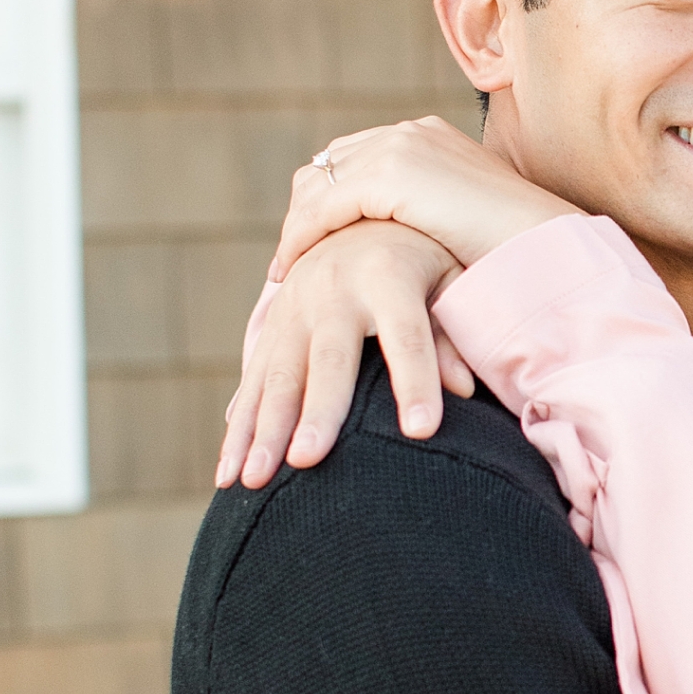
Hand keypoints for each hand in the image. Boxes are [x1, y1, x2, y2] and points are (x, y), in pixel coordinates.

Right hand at [217, 221, 470, 488]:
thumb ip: (453, 333)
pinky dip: (239, 430)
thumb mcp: (451, 279)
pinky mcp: (271, 326)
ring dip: (262, 431)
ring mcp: (294, 308)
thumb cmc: (423, 256)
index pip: (408, 336)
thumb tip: (464, 388)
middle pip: (328, 361)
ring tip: (253, 481)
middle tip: (307, 461)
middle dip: (316, 413)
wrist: (358, 211)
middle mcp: (334, 291)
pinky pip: (253, 382)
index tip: (424, 431)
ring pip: (278, 375)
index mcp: (388, 276)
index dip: (417, 380)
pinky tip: (228, 473)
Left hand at [272, 114, 575, 281]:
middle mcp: (409, 132)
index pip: (353, 159)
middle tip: (290, 258)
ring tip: (285, 269)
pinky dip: (301, 238)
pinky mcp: (391, 175)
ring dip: (296, 227)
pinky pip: (324, 208)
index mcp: (427, 135)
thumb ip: (429, 212)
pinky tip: (291, 269)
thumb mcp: (463, 217)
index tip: (310, 241)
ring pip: (318, 186)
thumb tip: (406, 238)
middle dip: (304, 211)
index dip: (325, 201)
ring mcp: (399, 147)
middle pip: (327, 166)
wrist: (542, 244)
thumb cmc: (513, 246)